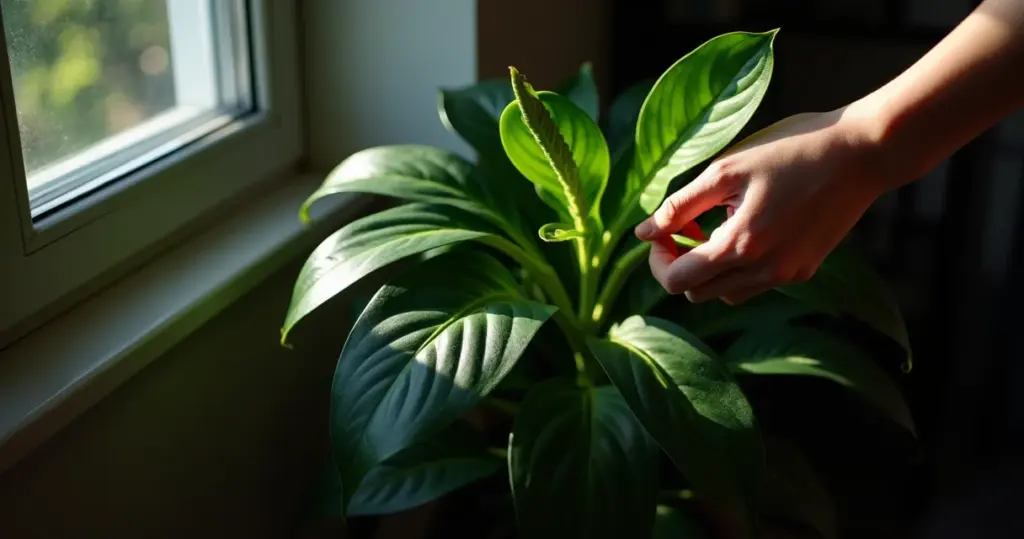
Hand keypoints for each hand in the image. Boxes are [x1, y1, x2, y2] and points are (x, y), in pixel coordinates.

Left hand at [634, 106, 891, 304]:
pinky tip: (747, 229)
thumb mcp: (725, 169)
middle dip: (681, 264)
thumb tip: (642, 233)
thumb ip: (679, 205)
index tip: (662, 229)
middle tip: (687, 225)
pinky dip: (739, 268)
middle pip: (696, 293)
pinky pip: (755, 286)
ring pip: (725, 294)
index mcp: (741, 247)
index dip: (657, 259)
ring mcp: (788, 276)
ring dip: (710, 269)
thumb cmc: (790, 149)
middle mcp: (766, 272)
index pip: (676, 283)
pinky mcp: (805, 271)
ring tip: (717, 226)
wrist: (862, 151)